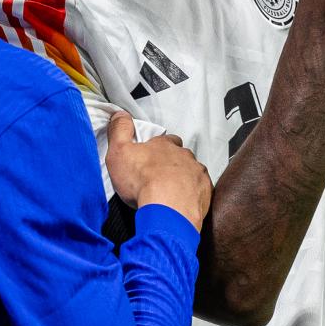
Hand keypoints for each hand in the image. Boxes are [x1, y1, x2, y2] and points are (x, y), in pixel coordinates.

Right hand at [105, 111, 211, 230]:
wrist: (167, 210)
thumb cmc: (143, 182)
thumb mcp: (119, 152)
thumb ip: (120, 131)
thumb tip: (120, 115)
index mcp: (164, 145)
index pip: (165, 140)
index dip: (158, 147)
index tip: (151, 157)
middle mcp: (184, 156)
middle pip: (180, 155)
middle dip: (172, 163)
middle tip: (160, 176)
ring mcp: (197, 173)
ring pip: (192, 171)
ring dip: (184, 178)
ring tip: (171, 192)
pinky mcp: (205, 191)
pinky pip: (201, 189)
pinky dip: (193, 194)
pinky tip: (181, 202)